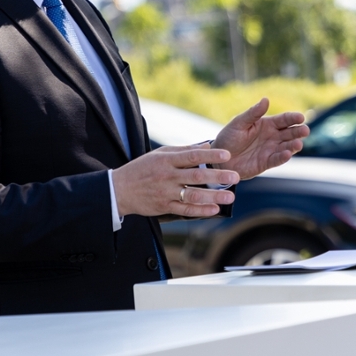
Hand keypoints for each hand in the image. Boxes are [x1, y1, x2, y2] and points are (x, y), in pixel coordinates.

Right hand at [112, 146, 238, 217]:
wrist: (119, 189)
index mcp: (166, 160)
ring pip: (193, 194)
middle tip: (236, 177)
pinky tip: (214, 210)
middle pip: (196, 175)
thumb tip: (206, 145)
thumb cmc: (142, 169)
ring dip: (213, 196)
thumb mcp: (159, 154)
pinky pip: (185, 209)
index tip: (227, 154)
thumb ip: (183, 150)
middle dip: (218, 176)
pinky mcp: (164, 206)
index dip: (211, 155)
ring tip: (230, 196)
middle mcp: (167, 176)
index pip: (192, 155)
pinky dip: (200, 210)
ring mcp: (166, 192)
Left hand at [213, 98, 309, 180]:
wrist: (220, 158)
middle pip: (290, 133)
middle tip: (305, 130)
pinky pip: (277, 159)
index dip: (293, 118)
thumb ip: (253, 113)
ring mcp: (271, 150)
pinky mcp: (267, 162)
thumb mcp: (239, 123)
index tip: (301, 117)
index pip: (284, 119)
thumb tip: (266, 99)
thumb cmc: (229, 137)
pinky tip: (287, 154)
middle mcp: (272, 136)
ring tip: (298, 144)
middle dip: (298, 131)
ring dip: (294, 145)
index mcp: (267, 124)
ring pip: (287, 147)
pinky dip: (283, 157)